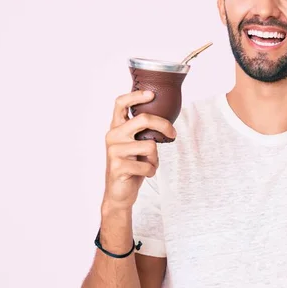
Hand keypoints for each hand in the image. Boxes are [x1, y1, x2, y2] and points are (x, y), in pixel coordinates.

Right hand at [103, 90, 176, 210]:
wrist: (119, 193)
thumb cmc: (131, 166)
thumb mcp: (136, 145)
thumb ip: (142, 132)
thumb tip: (164, 119)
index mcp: (116, 128)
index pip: (120, 103)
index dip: (136, 96)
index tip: (152, 94)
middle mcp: (113, 136)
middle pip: (143, 119)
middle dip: (163, 125)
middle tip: (173, 134)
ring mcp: (114, 151)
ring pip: (150, 146)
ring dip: (154, 158)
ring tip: (147, 164)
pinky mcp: (118, 167)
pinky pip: (147, 165)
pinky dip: (151, 171)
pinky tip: (142, 174)